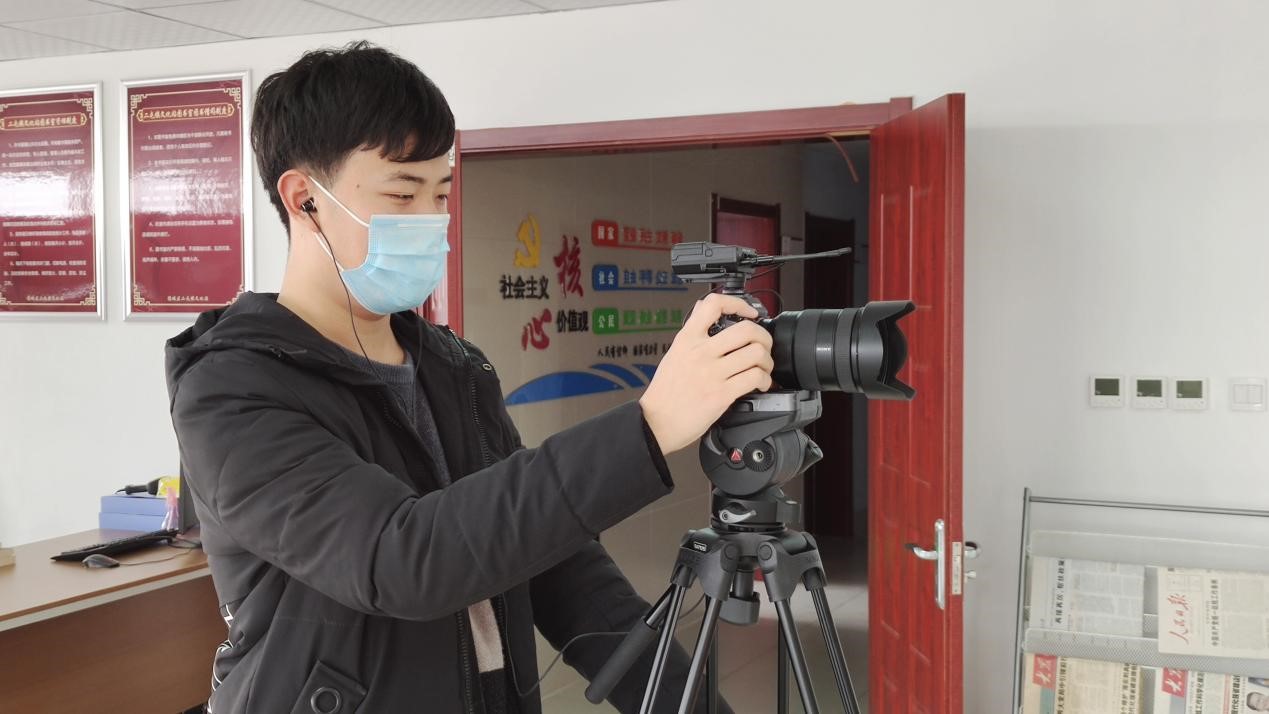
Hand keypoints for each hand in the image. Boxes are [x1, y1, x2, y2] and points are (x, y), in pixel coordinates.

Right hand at [639, 294, 774, 454]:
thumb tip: (702, 310)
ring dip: (766, 361)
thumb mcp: (674, 353)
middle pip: (746, 330)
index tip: (749, 313)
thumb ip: (691, 333)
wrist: (656, 422)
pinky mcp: (721, 394)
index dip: (738, 304)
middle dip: (764, 337)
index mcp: (687, 339)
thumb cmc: (665, 392)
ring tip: (762, 368)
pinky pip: (754, 378)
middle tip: (763, 346)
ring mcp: (712, 373)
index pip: (713, 305)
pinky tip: (759, 384)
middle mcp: (701, 352)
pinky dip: (764, 380)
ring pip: (756, 354)